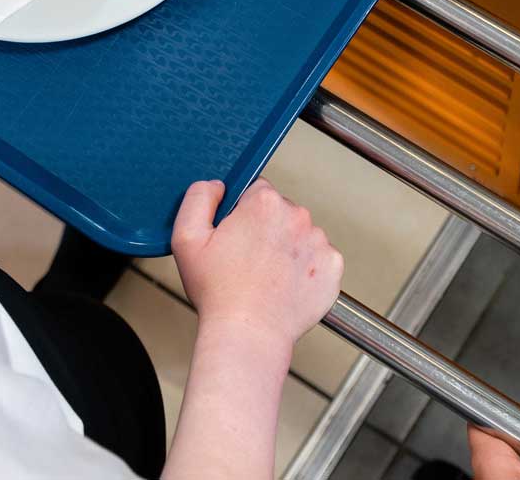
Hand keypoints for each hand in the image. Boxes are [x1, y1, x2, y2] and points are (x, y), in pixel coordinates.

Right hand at [171, 178, 341, 355]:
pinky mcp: (332, 268)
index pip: (255, 190)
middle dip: (265, 230)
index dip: (241, 213)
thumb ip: (198, 198)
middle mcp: (297, 217)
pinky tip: (285, 285)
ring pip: (299, 236)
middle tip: (247, 260)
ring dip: (286, 249)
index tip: (235, 237)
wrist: (248, 334)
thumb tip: (217, 186)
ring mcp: (319, 243)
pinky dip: (305, 269)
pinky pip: (318, 259)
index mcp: (264, 203)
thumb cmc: (218, 292)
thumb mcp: (186, 238)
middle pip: (279, 212)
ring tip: (266, 276)